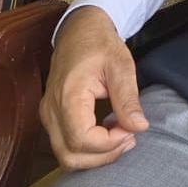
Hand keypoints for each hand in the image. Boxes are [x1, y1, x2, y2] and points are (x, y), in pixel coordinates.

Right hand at [39, 5, 148, 169]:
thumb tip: (139, 127)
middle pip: (70, 155)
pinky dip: (88, 148)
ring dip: (96, 155)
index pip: (81, 140)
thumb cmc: (99, 44)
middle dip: (103, 155)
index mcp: (67, 96)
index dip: (109, 143)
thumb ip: (128, 99)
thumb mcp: (121, 66)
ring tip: (121, 135)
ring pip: (66, 155)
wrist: (79, 30)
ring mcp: (48, 115)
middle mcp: (51, 110)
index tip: (130, 129)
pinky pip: (65, 145)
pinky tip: (108, 131)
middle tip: (129, 137)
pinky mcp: (52, 117)